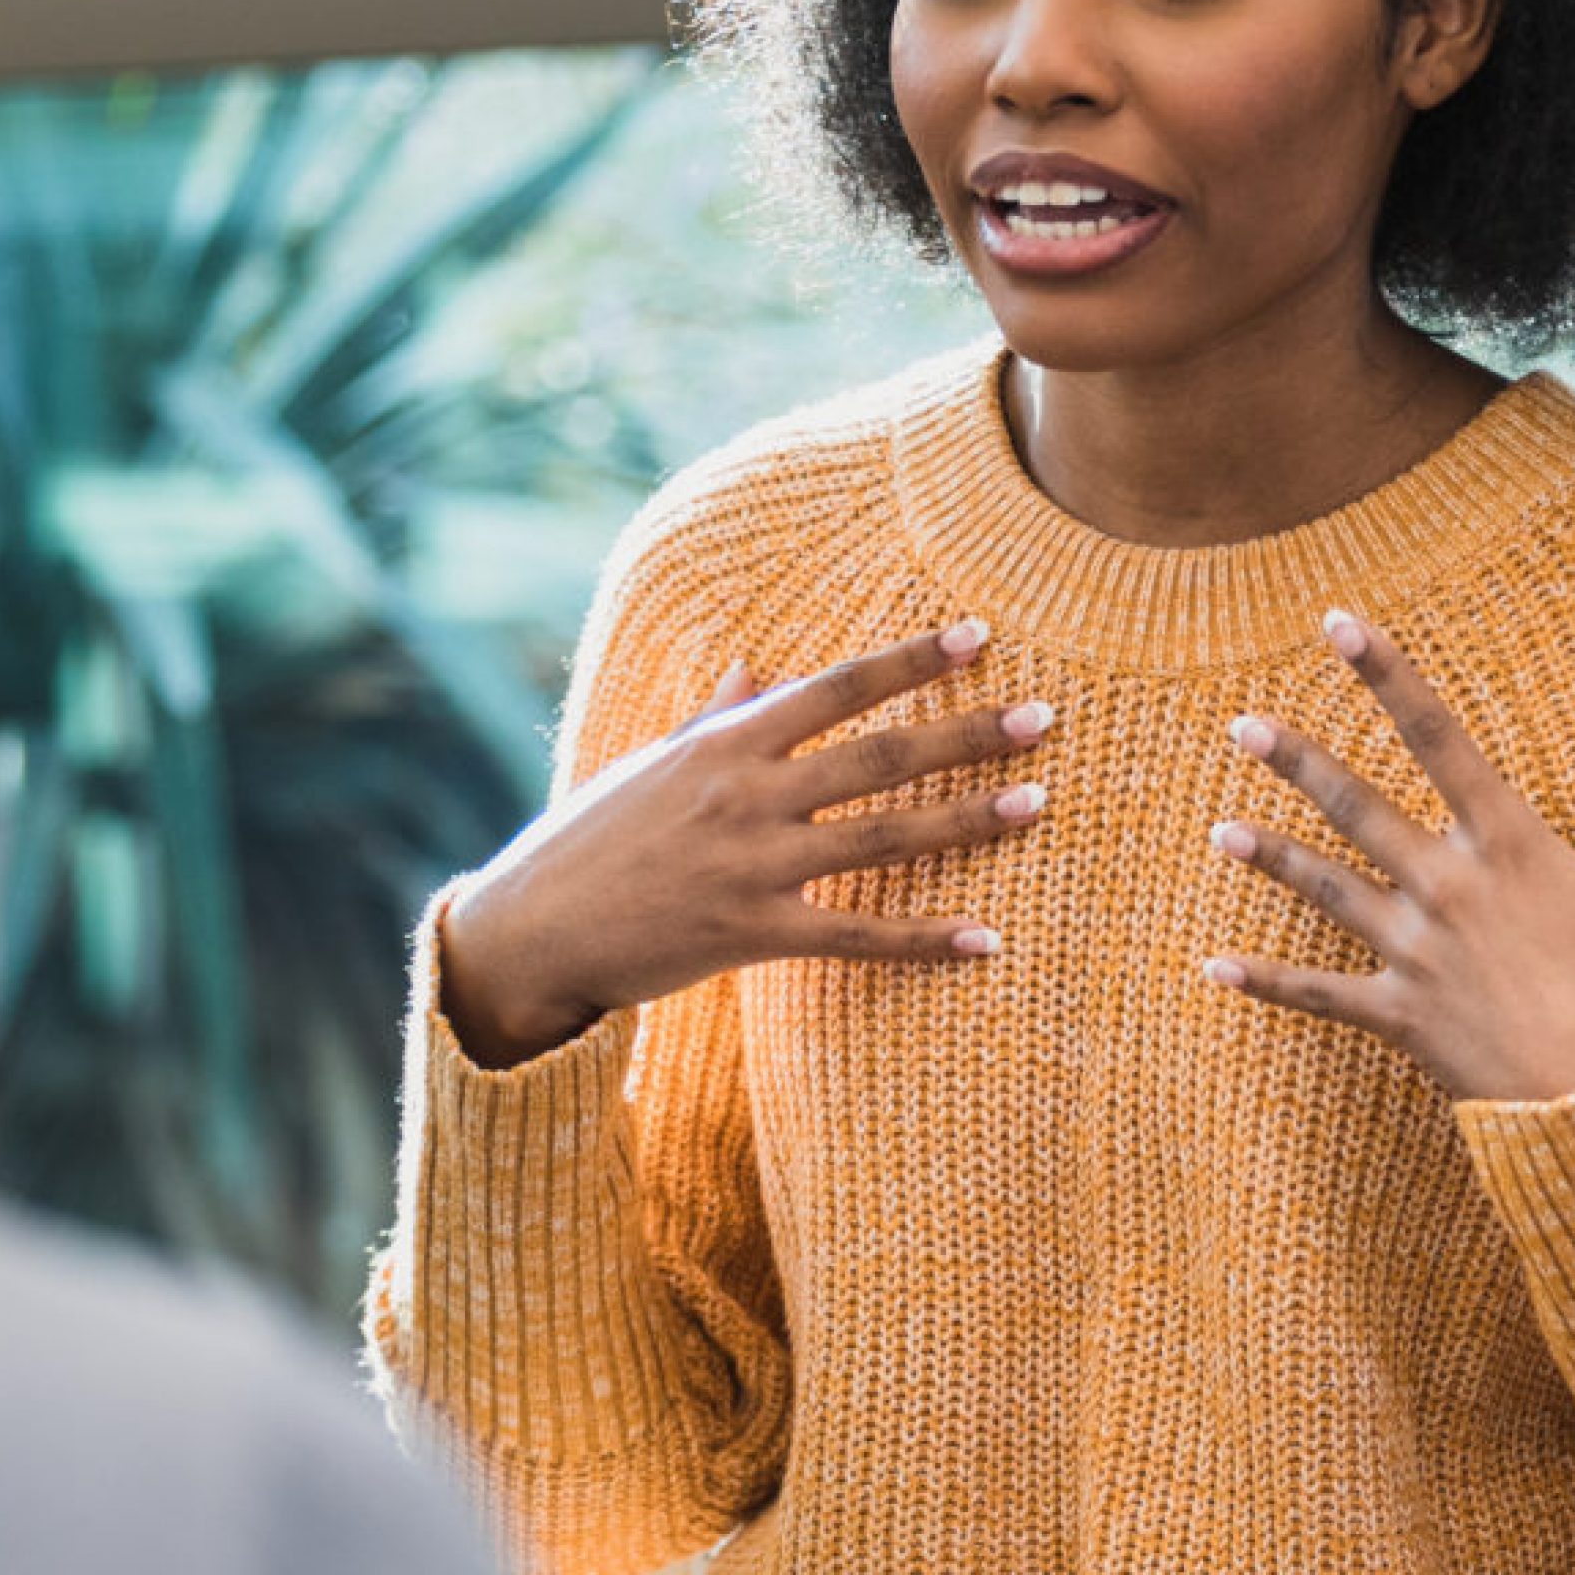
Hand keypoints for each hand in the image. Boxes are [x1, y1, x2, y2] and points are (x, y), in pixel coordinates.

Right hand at [438, 624, 1048, 1063]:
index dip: (910, 660)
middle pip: (878, 755)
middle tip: (1043, 717)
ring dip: (966, 819)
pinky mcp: (752, 934)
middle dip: (965, 733)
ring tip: (1037, 801)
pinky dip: (924, 938)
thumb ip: (714, 718)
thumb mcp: (650, 766)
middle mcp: (747, 794)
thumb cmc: (591, 840)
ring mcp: (753, 865)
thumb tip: (756, 670)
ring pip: (882, 836)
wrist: (531, 931)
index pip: (837, 687)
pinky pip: (857, 936)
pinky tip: (986, 938)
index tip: (977, 636)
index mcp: (726, 742)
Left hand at [1202, 607, 1574, 1103]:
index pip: (1437, 737)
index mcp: (1509, 844)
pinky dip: (1267, 983)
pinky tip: (1213, 969)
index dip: (1387, 674)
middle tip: (1240, 725)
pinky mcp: (1403, 1021)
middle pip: (1359, 808)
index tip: (1337, 622)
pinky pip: (1321, 998)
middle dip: (1298, 761)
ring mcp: (1418, 956)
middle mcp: (1449, 889)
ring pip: (1327, 892)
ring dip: (1272, 858)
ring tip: (1219, 830)